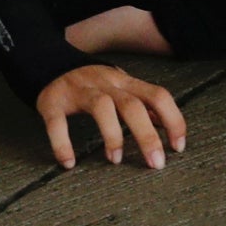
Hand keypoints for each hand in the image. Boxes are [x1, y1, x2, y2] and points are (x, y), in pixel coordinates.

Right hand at [36, 65, 186, 169]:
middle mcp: (104, 84)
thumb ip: (142, 103)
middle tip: (156, 163)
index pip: (158, 96)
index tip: (177, 147)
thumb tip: (166, 125)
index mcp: (125, 82)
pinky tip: (68, 162)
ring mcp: (78, 91)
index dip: (172, 120)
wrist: (49, 62)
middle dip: (147, 135)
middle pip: (132, 105)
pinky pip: (57, 122)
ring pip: (101, 107)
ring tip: (116, 160)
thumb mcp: (120, 87)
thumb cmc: (92, 83)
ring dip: (112, 135)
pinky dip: (62, 142)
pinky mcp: (52, 102)